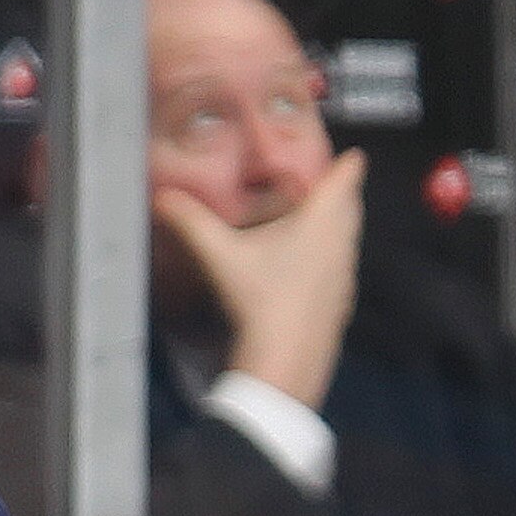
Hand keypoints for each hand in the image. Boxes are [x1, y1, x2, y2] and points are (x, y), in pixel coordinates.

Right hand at [153, 146, 364, 408]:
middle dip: (340, 193)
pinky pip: (341, 269)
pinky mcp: (342, 301)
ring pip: (349, 237)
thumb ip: (192, 224)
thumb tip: (163, 198)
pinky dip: (330, 261)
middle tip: (317, 187)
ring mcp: (345, 274)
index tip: (345, 155)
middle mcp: (342, 241)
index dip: (347, 162)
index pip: (347, 176)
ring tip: (308, 227)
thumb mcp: (221, 257)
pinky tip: (305, 273)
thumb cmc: (259, 299)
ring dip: (336, 227)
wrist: (285, 360)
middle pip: (352, 204)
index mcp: (321, 219)